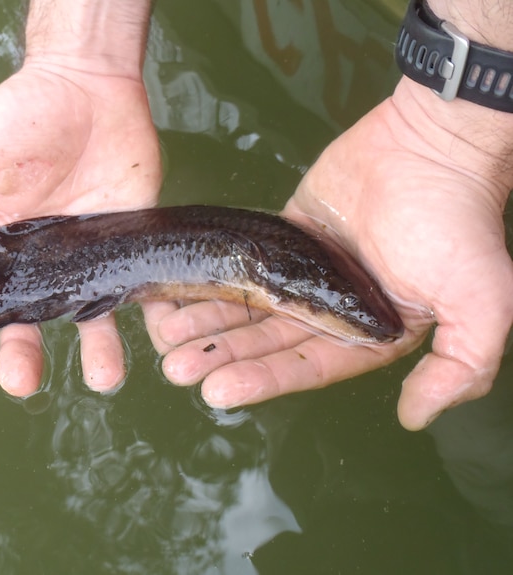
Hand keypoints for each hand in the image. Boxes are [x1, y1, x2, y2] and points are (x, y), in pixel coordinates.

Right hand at [0, 62, 160, 395]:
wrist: (89, 84)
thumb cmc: (24, 108)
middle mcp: (39, 263)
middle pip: (25, 321)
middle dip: (20, 355)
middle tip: (20, 381)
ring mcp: (87, 258)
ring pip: (87, 316)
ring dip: (95, 350)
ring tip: (103, 377)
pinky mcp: (129, 245)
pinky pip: (142, 288)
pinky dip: (153, 317)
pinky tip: (161, 342)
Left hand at [147, 78, 512, 429]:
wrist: (433, 140)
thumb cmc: (459, 220)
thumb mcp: (483, 301)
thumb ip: (461, 366)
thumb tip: (416, 418)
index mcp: (372, 332)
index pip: (307, 365)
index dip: (262, 379)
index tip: (215, 389)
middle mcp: (334, 309)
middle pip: (267, 340)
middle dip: (222, 356)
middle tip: (176, 368)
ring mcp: (305, 272)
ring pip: (247, 306)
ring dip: (207, 322)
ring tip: (165, 337)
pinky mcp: (285, 236)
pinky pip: (241, 264)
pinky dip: (211, 279)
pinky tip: (177, 294)